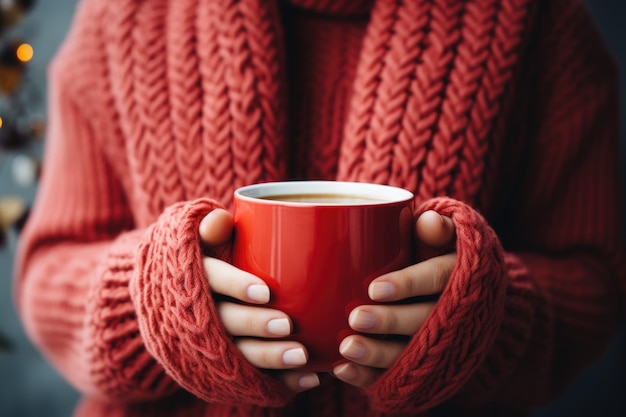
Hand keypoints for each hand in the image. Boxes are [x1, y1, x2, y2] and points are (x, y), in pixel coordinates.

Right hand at [199, 209, 319, 391]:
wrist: (175, 304)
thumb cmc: (200, 265)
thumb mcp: (197, 244)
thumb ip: (209, 230)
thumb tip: (220, 218)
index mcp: (194, 279)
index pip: (211, 280)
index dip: (235, 286)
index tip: (265, 292)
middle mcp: (199, 315)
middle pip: (225, 322)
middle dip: (255, 326)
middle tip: (287, 325)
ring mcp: (212, 345)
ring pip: (238, 355)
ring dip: (269, 357)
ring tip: (302, 357)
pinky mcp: (227, 368)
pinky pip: (252, 379)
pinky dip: (280, 381)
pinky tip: (309, 379)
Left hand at [333, 210, 456, 387]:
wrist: (468, 298)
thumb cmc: (442, 257)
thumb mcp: (448, 239)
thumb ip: (439, 228)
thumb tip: (430, 220)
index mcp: (459, 276)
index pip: (436, 279)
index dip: (408, 284)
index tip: (374, 288)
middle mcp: (453, 313)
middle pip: (421, 320)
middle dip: (389, 322)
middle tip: (355, 318)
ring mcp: (437, 343)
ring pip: (409, 353)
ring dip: (377, 354)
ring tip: (345, 349)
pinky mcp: (419, 364)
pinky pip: (396, 374)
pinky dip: (369, 376)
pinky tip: (342, 370)